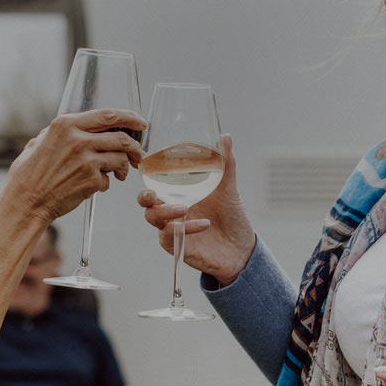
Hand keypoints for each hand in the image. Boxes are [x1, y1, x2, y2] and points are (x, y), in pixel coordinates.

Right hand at [8, 109, 145, 222]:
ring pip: (120, 158)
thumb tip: (80, 127)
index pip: (108, 115)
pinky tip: (95, 187)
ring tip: (119, 174)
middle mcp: (77, 139)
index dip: (130, 118)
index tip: (141, 123)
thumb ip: (61, 133)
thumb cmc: (29, 176)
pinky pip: (109, 179)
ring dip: (124, 166)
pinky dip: (106, 183)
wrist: (26, 203)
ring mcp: (86, 160)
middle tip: (138, 155)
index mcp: (65, 125)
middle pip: (122, 138)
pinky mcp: (91, 180)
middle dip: (135, 147)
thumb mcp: (39, 143)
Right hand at [137, 134, 255, 285]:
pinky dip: (186, 228)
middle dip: (144, 195)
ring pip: (152, 218)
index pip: (155, 182)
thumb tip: (224, 136)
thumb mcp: (228, 188)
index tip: (149, 163)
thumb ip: (225, 163)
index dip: (147, 174)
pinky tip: (204, 224)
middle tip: (154, 192)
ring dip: (164, 211)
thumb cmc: (231, 217)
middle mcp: (171, 210)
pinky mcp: (177, 246)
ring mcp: (172, 228)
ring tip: (185, 207)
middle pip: (145, 201)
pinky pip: (170, 236)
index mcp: (179, 193)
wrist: (241, 248)